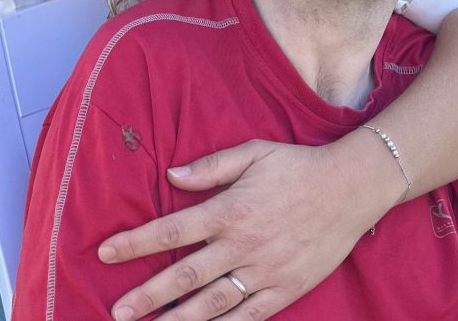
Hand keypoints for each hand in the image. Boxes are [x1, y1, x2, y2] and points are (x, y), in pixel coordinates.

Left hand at [99, 137, 384, 319]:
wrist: (351, 188)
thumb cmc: (297, 166)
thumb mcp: (253, 153)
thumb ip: (210, 167)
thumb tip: (171, 176)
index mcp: (230, 210)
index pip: (172, 231)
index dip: (136, 243)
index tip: (106, 251)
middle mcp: (243, 244)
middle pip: (186, 276)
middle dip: (148, 295)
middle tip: (118, 311)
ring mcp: (265, 271)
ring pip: (214, 304)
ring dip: (179, 320)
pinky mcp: (286, 288)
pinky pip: (249, 316)